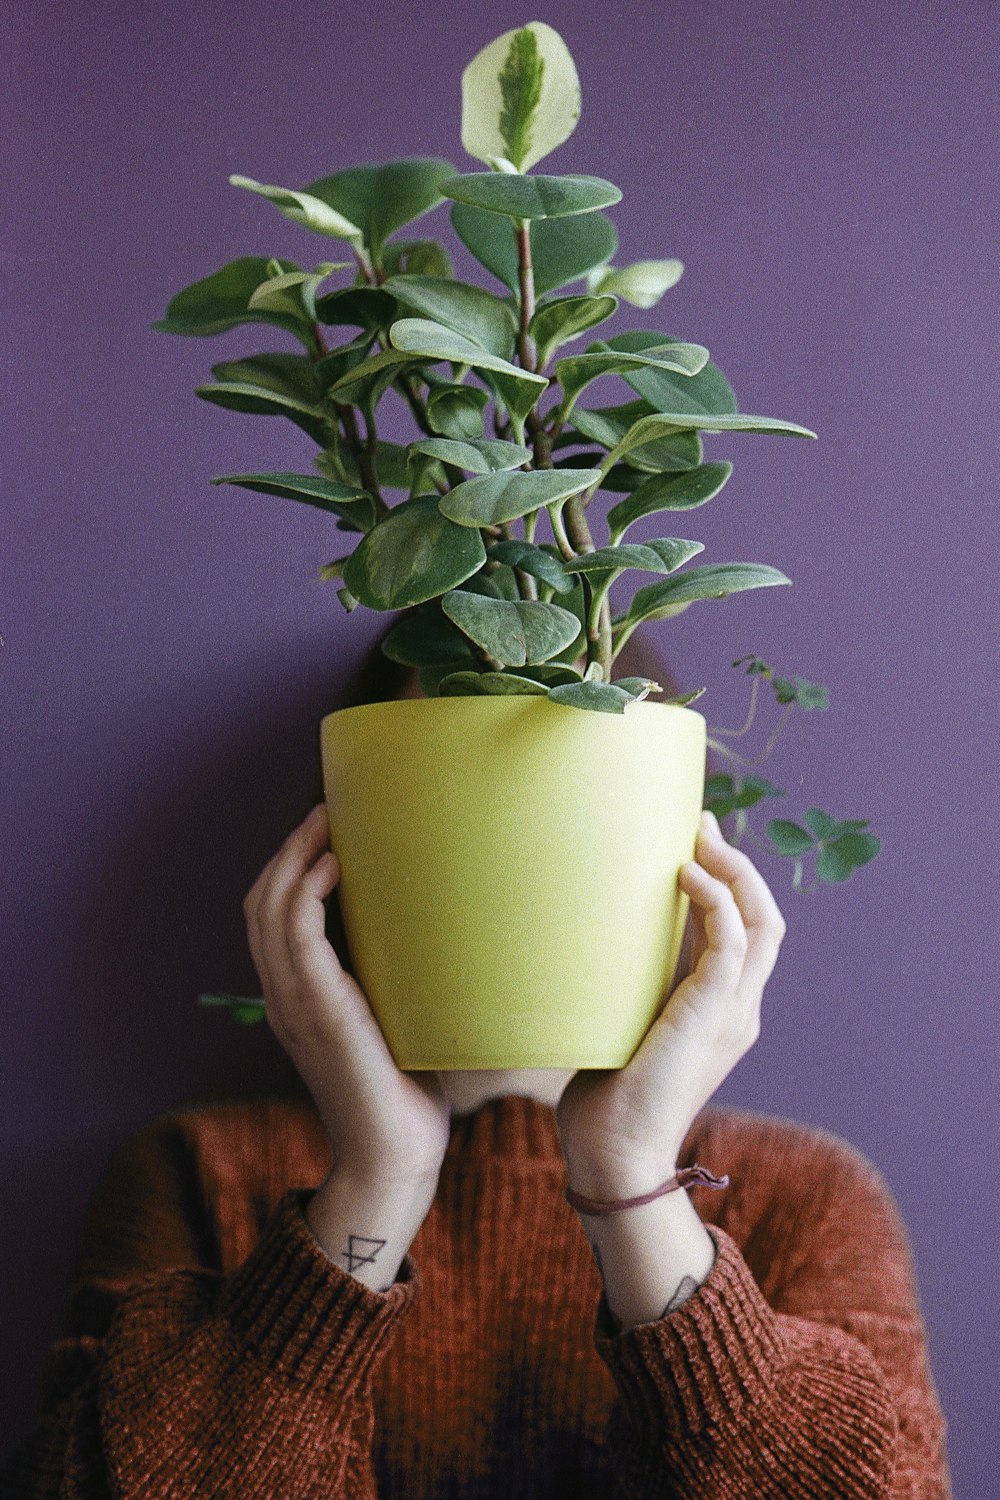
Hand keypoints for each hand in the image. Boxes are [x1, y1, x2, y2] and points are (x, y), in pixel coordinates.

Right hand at [243, 804, 452, 1187]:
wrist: (396, 1155)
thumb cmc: (405, 1093)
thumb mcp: (394, 1019)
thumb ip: (392, 978)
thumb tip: (436, 929)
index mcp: (296, 998)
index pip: (270, 916)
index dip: (287, 866)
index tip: (326, 827)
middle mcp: (284, 997)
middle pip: (260, 901)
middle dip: (288, 848)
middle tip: (328, 810)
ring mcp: (294, 1004)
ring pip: (269, 908)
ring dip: (294, 856)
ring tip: (328, 822)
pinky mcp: (318, 1012)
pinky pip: (294, 935)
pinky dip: (307, 891)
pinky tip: (337, 864)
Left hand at [556, 810, 785, 1197]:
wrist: (614, 1149)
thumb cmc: (607, 1090)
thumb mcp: (627, 1019)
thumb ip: (636, 981)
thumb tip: (605, 933)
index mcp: (723, 1009)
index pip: (746, 931)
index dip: (729, 881)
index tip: (694, 841)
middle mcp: (741, 1008)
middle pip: (766, 918)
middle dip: (739, 864)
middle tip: (700, 823)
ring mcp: (734, 1012)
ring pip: (762, 921)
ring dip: (734, 870)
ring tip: (698, 836)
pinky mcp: (715, 1015)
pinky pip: (732, 940)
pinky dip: (715, 900)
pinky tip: (684, 874)